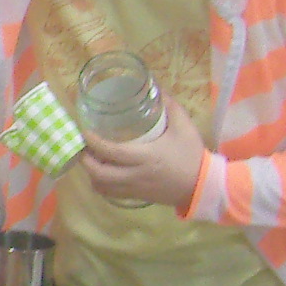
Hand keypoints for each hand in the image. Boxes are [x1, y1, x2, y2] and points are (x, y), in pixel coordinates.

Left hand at [79, 104, 207, 210]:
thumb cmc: (192, 154)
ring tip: (90, 158)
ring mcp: (134, 188)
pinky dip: (100, 184)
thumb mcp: (184, 127)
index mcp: (145, 156)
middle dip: (85, 160)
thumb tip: (156, 88)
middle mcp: (135, 175)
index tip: (84, 130)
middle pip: (99, 173)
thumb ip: (170, 106)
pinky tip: (102, 173)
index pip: (111, 151)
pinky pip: (110, 193)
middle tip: (83, 146)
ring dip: (91, 173)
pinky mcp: (136, 197)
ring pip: (101, 186)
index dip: (93, 142)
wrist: (202, 185)